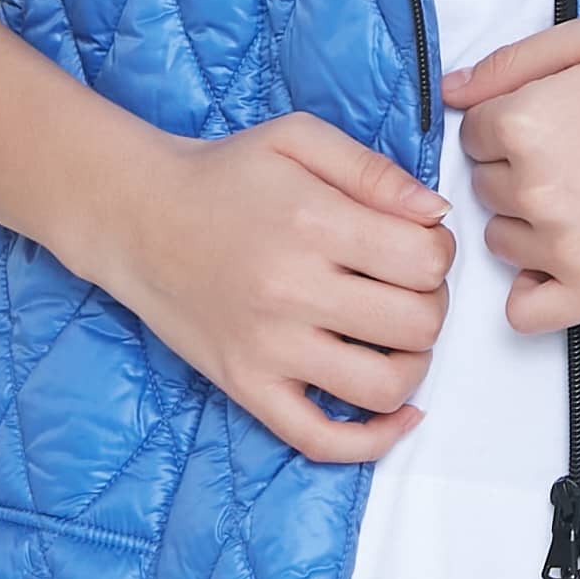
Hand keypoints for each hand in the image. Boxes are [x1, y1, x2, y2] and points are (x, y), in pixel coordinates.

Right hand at [91, 112, 456, 463]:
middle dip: (434, 303)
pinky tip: (397, 413)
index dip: (441, 251)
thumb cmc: (224, 175)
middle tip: (410, 285)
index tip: (421, 242)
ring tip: (399, 336)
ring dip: (415, 364)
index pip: (425, 260)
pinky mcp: (247, 387)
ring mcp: (268, 348)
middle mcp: (292, 292)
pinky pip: (320, 439)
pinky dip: (372, 439)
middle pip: (417, 324)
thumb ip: (373, 170)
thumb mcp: (299, 138)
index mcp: (314, 224)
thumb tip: (437, 212)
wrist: (138, 216)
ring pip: (384, 387)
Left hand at [444, 14, 579, 332]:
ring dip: (531, 227)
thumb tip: (451, 92)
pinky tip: (570, 262)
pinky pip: (525, 312)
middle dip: (521, 173)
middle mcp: (532, 186)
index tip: (560, 126)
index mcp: (524, 119)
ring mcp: (562, 246)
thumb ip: (513, 61)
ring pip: (503, 244)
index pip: (472, 135)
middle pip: (485, 188)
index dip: (512, 125)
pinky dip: (536, 292)